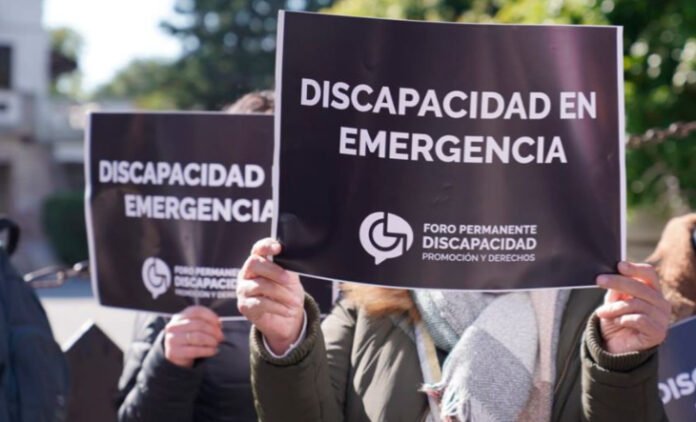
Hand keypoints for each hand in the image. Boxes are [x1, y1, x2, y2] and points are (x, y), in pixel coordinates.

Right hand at [164, 306, 223, 367]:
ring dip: (211, 340)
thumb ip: (203, 322)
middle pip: (199, 324)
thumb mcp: (192, 328)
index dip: (211, 316)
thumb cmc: (188, 340)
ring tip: (216, 344)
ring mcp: (172, 339)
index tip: (219, 323)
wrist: (174, 356)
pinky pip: (195, 350)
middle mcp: (174, 326)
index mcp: (179, 317)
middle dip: (213, 331)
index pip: (197, 311)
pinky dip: (207, 350)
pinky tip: (213, 351)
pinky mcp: (174, 352)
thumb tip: (218, 324)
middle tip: (221, 337)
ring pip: (198, 337)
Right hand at [236, 238, 304, 354]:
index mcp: (258, 262)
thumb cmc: (287, 294)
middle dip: (274, 271)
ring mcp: (243, 289)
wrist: (288, 318)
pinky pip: (260, 303)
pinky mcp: (244, 306)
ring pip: (259, 285)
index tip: (278, 248)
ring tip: (294, 301)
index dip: (266, 245)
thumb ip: (286, 267)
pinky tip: (287, 311)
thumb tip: (289, 259)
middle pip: (254, 263)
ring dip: (281, 293)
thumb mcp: (290, 278)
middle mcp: (247, 273)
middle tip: (288, 280)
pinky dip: (277, 307)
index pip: (258, 248)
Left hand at [595, 261, 670, 353]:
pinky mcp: (659, 333)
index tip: (619, 265)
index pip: (649, 274)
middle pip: (641, 287)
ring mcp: (662, 318)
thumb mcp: (612, 301)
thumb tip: (613, 275)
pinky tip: (618, 322)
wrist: (614, 346)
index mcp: (652, 292)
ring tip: (602, 313)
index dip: (635, 269)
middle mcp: (661, 303)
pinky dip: (623, 319)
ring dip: (614, 307)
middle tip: (599, 280)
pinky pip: (639, 319)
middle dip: (617, 282)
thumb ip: (616, 289)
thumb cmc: (615, 321)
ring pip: (636, 304)